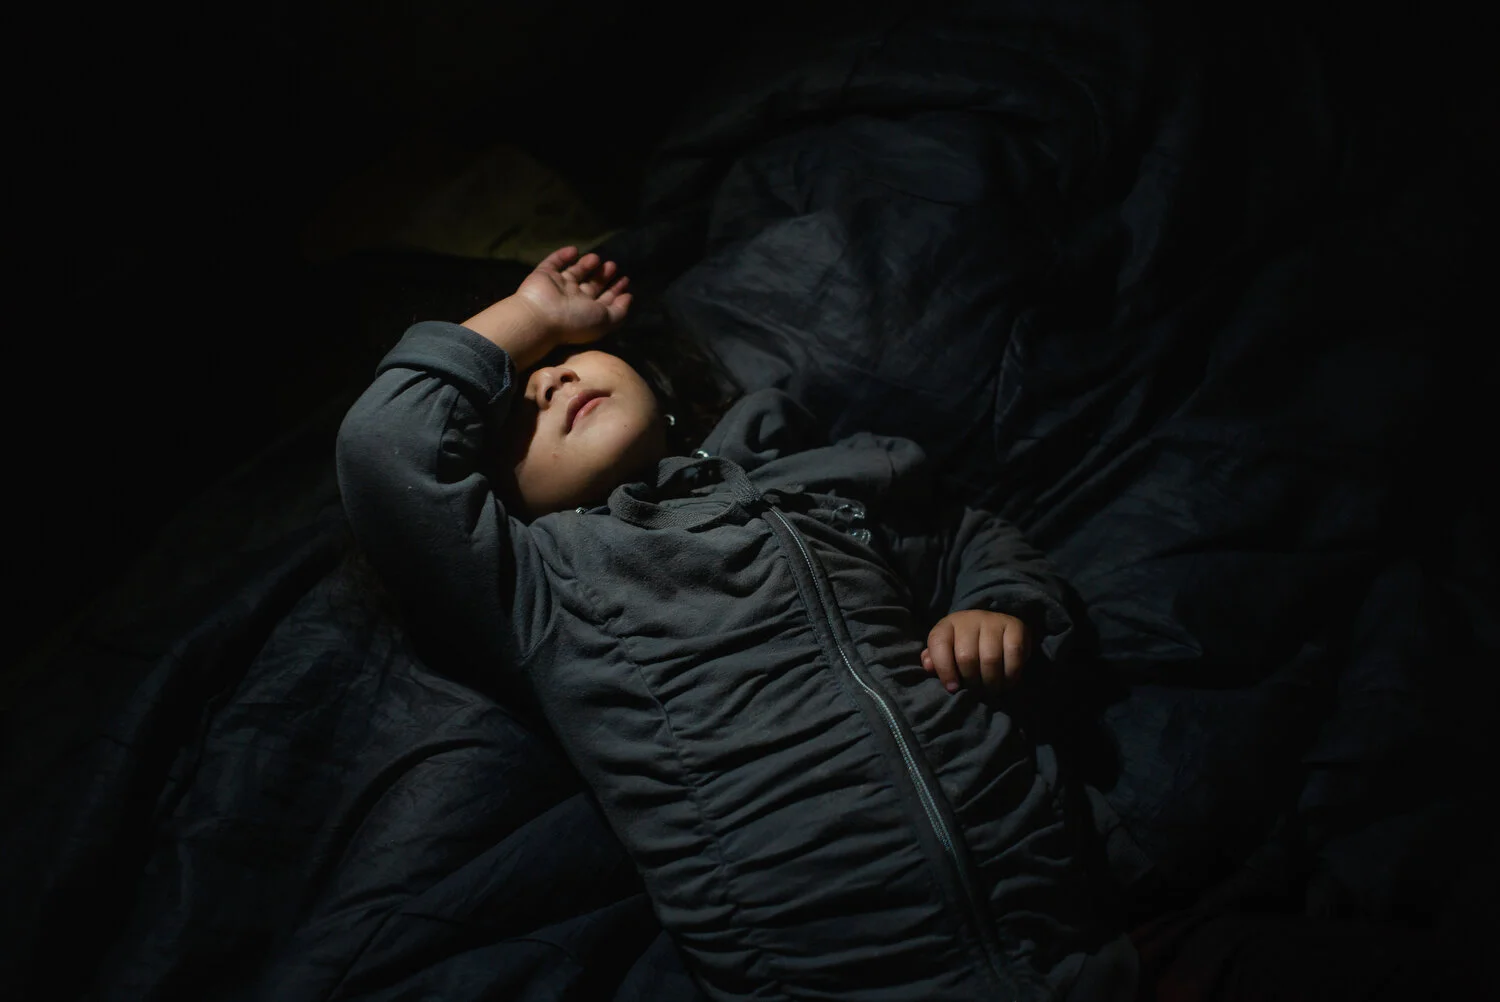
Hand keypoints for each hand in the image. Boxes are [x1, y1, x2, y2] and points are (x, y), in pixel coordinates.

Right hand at [513, 246, 632, 344]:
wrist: (539, 317)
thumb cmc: (575, 320)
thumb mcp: (605, 320)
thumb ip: (619, 310)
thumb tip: (629, 297)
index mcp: (588, 312)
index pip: (605, 300)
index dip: (616, 290)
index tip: (626, 279)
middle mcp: (573, 300)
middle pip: (591, 286)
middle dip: (603, 276)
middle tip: (613, 265)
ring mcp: (558, 287)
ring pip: (575, 273)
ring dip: (586, 265)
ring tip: (597, 258)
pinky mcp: (544, 275)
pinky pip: (554, 263)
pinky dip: (563, 256)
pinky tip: (574, 250)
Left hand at [921, 610, 1032, 694]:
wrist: (996, 628)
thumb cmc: (965, 646)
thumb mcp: (947, 651)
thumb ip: (935, 660)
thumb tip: (928, 667)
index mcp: (947, 625)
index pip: (939, 644)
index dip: (944, 670)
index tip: (953, 688)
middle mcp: (969, 619)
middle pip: (966, 656)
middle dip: (971, 681)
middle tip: (976, 691)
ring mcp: (993, 621)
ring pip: (990, 658)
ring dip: (991, 681)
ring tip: (991, 690)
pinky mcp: (1015, 626)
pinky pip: (1014, 653)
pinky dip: (1011, 674)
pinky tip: (1007, 682)